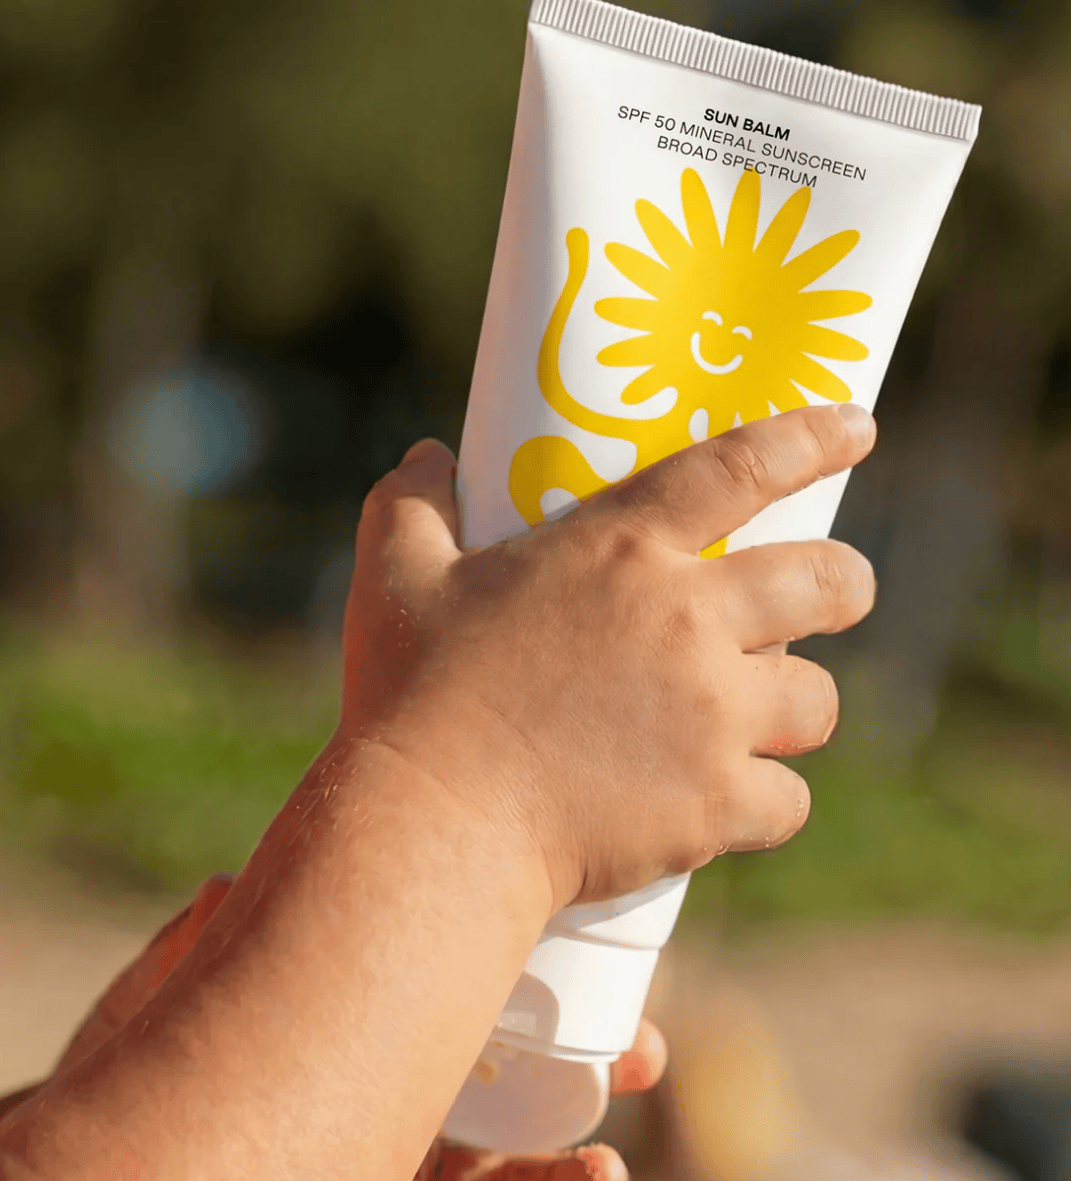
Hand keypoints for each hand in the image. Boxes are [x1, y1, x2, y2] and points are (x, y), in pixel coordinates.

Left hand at [0, 876, 665, 1180]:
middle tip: (643, 1047)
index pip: (447, 1004)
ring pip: (509, 1155)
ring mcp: (393, 1160)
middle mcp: (381, 1108)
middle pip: (500, 1078)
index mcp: (345, 1044)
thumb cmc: (127, 1116)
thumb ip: (182, 968)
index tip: (578, 955)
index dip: (520, 985)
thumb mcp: (149, 1040)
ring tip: (617, 1119)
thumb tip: (219, 886)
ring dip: (576, 1137)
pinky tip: (598, 1176)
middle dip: (578, 1060)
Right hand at [341, 404, 876, 907]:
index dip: (809, 438)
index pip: (738, 467)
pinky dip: (766, 802)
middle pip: (826, 583)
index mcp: (618, 552)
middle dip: (846, 584)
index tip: (856, 426)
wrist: (434, 823)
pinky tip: (729, 805)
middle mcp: (686, 620)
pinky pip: (788, 801)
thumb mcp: (393, 576)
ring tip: (756, 717)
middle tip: (835, 594)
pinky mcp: (714, 804)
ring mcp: (711, 716)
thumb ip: (412, 501)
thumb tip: (428, 452)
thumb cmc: (412, 693)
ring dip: (794, 705)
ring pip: (816, 701)